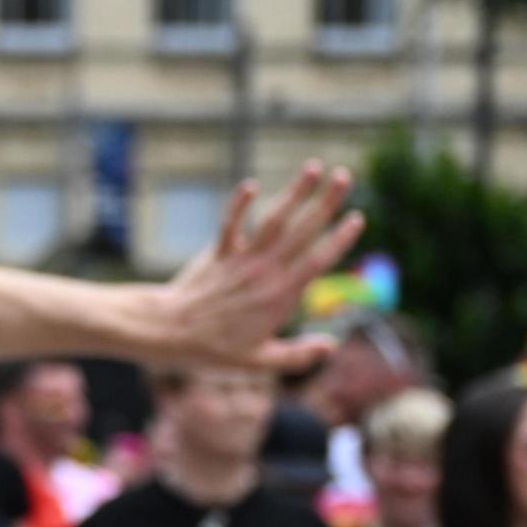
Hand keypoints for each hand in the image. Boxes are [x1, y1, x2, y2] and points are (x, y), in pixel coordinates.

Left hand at [150, 165, 366, 375]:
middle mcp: (264, 272)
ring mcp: (241, 259)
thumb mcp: (259, 361)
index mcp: (281, 296)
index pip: (318, 261)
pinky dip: (239, 205)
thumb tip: (332, 346)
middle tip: (345, 176)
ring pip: (273, 220)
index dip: (339, 239)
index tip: (357, 217)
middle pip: (302, 231)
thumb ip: (298, 355)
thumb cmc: (213, 350)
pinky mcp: (218, 253)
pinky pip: (230, 224)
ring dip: (293, 192)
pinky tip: (251, 184)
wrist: (169, 332)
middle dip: (326, 202)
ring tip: (313, 166)